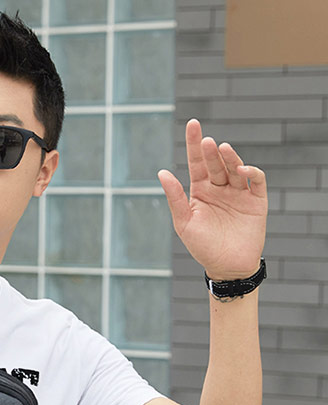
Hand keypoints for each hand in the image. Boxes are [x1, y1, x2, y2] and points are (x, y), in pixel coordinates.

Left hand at [158, 118, 267, 280]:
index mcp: (200, 191)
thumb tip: (162, 173)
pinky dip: (250, 173)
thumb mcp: (184, 222)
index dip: (194, 144)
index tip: (193, 124)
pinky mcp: (256, 201)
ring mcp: (239, 193)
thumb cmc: (202, 247)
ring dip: (229, 158)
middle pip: (216, 163)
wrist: (227, 267)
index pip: (197, 163)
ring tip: (221, 148)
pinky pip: (255, 181)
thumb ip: (175, 197)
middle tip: (206, 141)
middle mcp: (219, 188)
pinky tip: (241, 170)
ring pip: (235, 168)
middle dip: (211, 151)